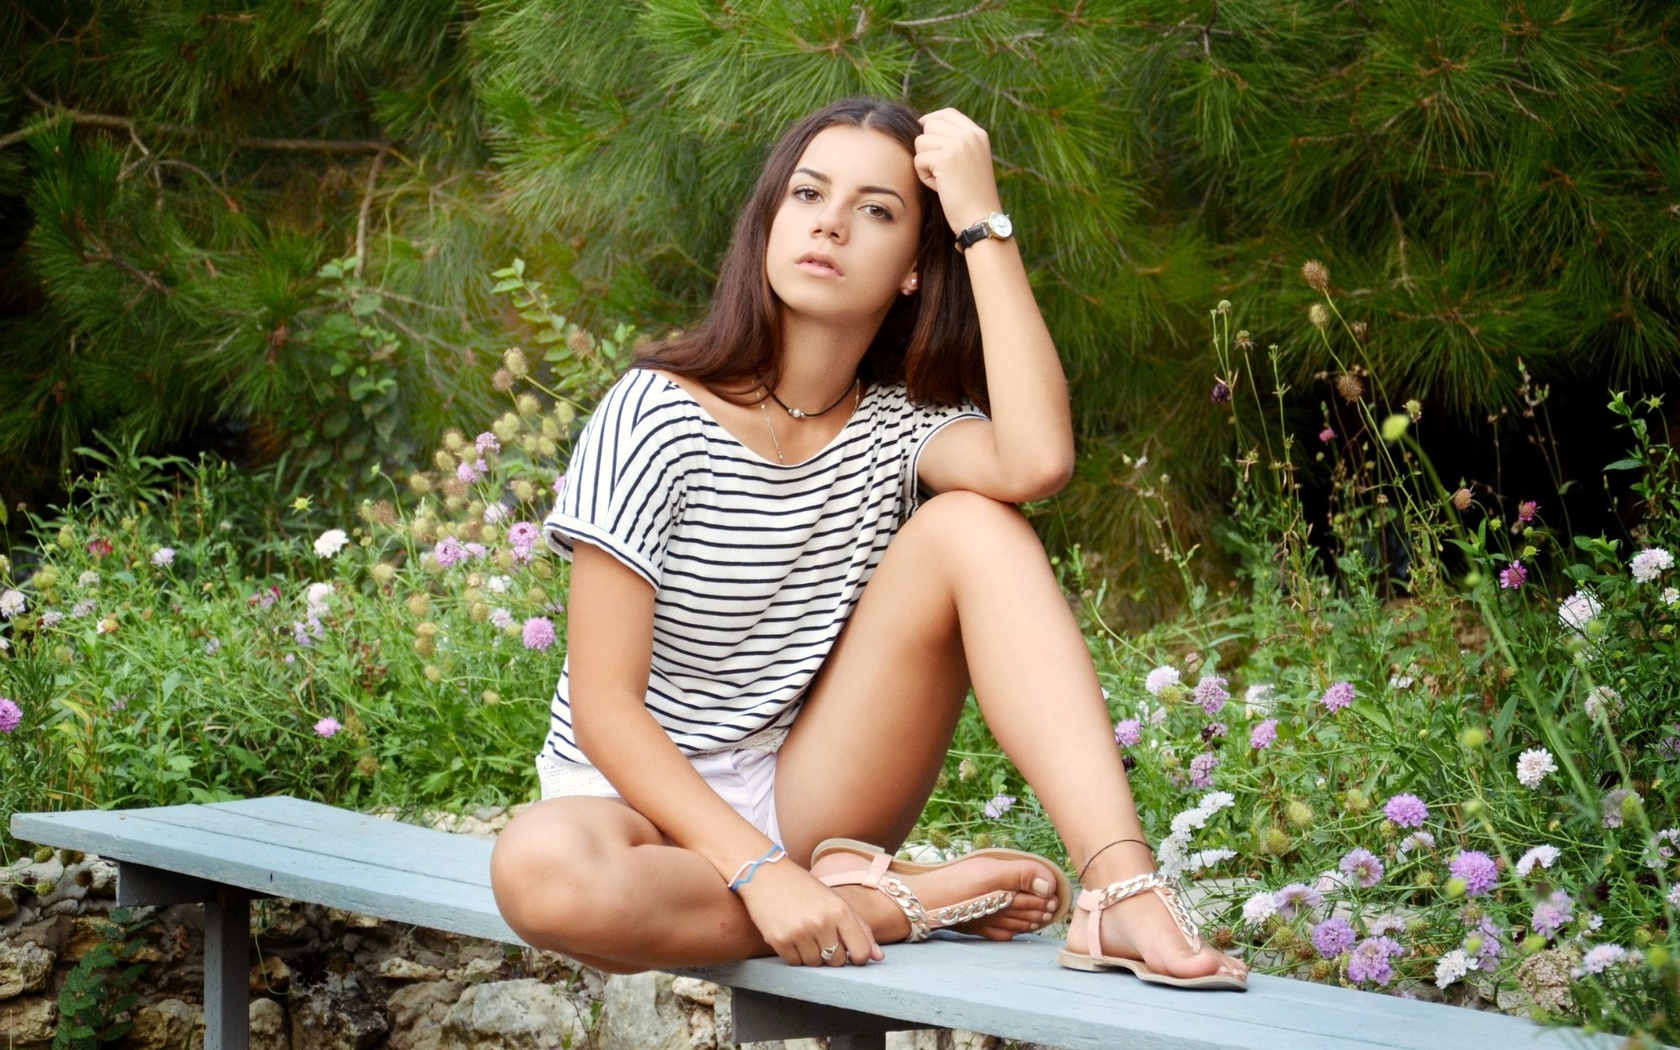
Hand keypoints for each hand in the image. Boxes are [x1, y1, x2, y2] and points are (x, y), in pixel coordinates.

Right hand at [736, 859, 882, 965]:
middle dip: (832, 954)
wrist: (765, 873)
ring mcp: (800, 932)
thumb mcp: (835, 901)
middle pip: (837, 961)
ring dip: (811, 954)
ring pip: (815, 963)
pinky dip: (794, 954)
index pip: (862, 952)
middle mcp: (822, 922)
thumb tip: (879, 957)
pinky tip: (791, 935)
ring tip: (804, 932)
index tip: (850, 951)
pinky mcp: (779, 940)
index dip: (858, 957)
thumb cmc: (804, 888)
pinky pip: (795, 962)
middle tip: (821, 935)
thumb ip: (860, 928)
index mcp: (840, 910)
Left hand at [913, 108, 1002, 235]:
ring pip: (920, 142)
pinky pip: (918, 160)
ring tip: (942, 179)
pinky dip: (924, 176)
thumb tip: (925, 126)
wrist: (980, 218)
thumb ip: (956, 142)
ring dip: (925, 163)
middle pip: (929, 126)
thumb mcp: (970, 161)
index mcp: (978, 134)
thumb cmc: (971, 196)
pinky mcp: (945, 159)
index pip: (947, 113)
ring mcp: (959, 145)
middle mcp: (970, 135)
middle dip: (927, 147)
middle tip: (940, 169)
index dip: (931, 122)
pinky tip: (940, 186)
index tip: (926, 138)